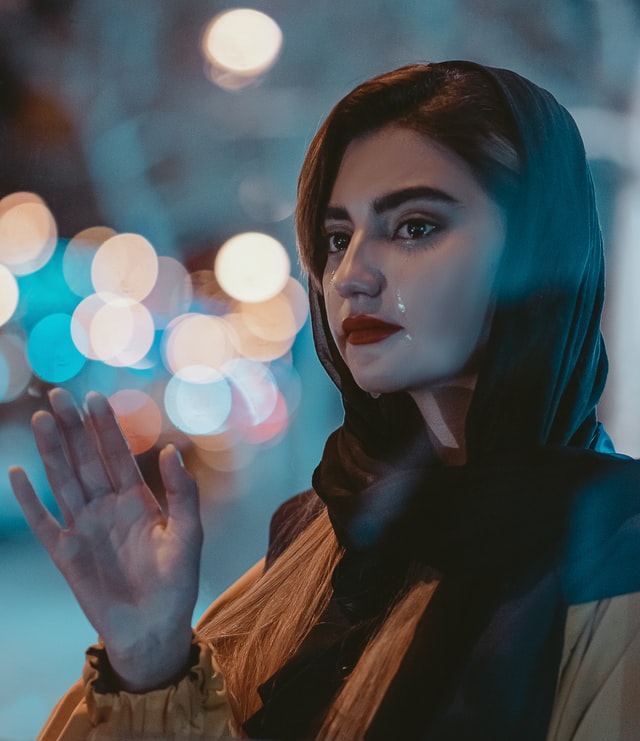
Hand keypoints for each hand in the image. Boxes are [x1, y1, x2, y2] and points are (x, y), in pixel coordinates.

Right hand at [9, 388, 202, 690]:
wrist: (155, 629)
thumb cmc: (177, 583)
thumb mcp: (188, 534)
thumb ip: (183, 493)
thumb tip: (171, 450)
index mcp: (136, 500)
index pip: (117, 454)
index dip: (106, 427)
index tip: (95, 398)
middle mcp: (107, 507)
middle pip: (85, 460)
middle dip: (73, 428)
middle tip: (59, 395)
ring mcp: (84, 528)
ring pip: (63, 482)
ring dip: (52, 452)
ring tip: (43, 420)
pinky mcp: (66, 554)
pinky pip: (44, 523)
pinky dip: (30, 502)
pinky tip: (17, 475)